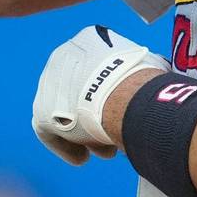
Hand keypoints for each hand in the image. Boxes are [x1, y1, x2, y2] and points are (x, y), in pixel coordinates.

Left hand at [32, 25, 168, 164]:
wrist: (122, 95)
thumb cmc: (142, 80)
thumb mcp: (145, 62)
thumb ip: (140, 67)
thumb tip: (155, 73)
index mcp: (88, 39)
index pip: (96, 67)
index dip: (110, 90)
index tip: (122, 105)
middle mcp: (63, 56)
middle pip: (79, 92)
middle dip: (96, 112)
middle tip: (113, 128)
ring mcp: (49, 84)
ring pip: (67, 113)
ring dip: (85, 131)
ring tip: (106, 149)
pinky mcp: (41, 112)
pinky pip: (52, 133)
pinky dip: (68, 146)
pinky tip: (83, 157)